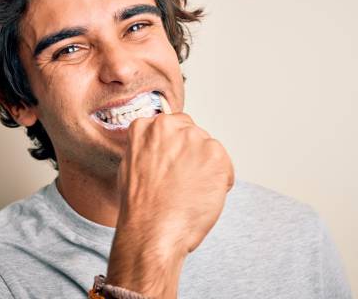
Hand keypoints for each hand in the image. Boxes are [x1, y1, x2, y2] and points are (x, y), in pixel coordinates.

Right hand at [106, 112, 233, 297]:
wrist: (152, 231)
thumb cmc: (141, 208)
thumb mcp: (131, 165)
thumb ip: (149, 147)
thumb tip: (164, 146)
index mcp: (146, 126)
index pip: (175, 125)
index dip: (178, 149)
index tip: (175, 165)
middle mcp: (170, 126)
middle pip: (195, 134)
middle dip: (193, 156)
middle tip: (183, 183)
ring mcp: (194, 139)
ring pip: (210, 150)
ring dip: (207, 169)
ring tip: (190, 193)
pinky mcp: (215, 154)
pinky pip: (226, 167)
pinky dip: (221, 182)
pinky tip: (202, 197)